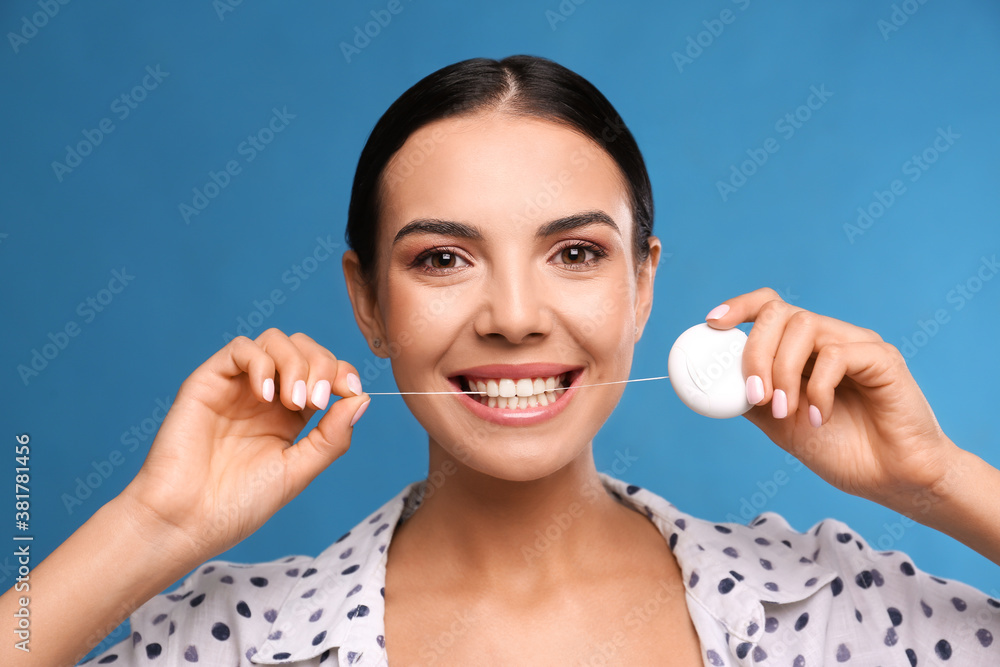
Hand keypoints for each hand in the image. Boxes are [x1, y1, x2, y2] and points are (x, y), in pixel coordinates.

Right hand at [120, 329, 370, 562]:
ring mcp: (238, 386)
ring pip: (275, 340)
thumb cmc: (239, 503)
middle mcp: (266, 395)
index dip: (343, 372)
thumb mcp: (299, 470)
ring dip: (296, 363)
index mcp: (291, 415)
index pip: (326, 371)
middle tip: (317, 402)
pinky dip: (262, 363)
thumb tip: (361, 398)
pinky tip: (266, 395)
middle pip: (305, 348)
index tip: (350, 392)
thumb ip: (332, 436)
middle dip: (322, 366)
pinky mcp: (208, 381)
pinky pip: (240, 348)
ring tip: (294, 402)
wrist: (188, 520)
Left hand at [705, 288, 961, 513]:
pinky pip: (837, 354)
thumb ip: (752, 400)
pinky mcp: (883, 358)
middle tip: (755, 395)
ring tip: (787, 411)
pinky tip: (821, 417)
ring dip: (783, 371)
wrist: (890, 480)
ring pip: (805, 327)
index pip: (770, 307)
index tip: (712, 322)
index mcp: (805, 349)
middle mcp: (830, 338)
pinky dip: (818, 388)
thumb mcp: (781, 425)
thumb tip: (716, 383)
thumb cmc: (841, 450)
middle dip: (756, 352)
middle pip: (779, 313)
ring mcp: (857, 345)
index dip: (739, 307)